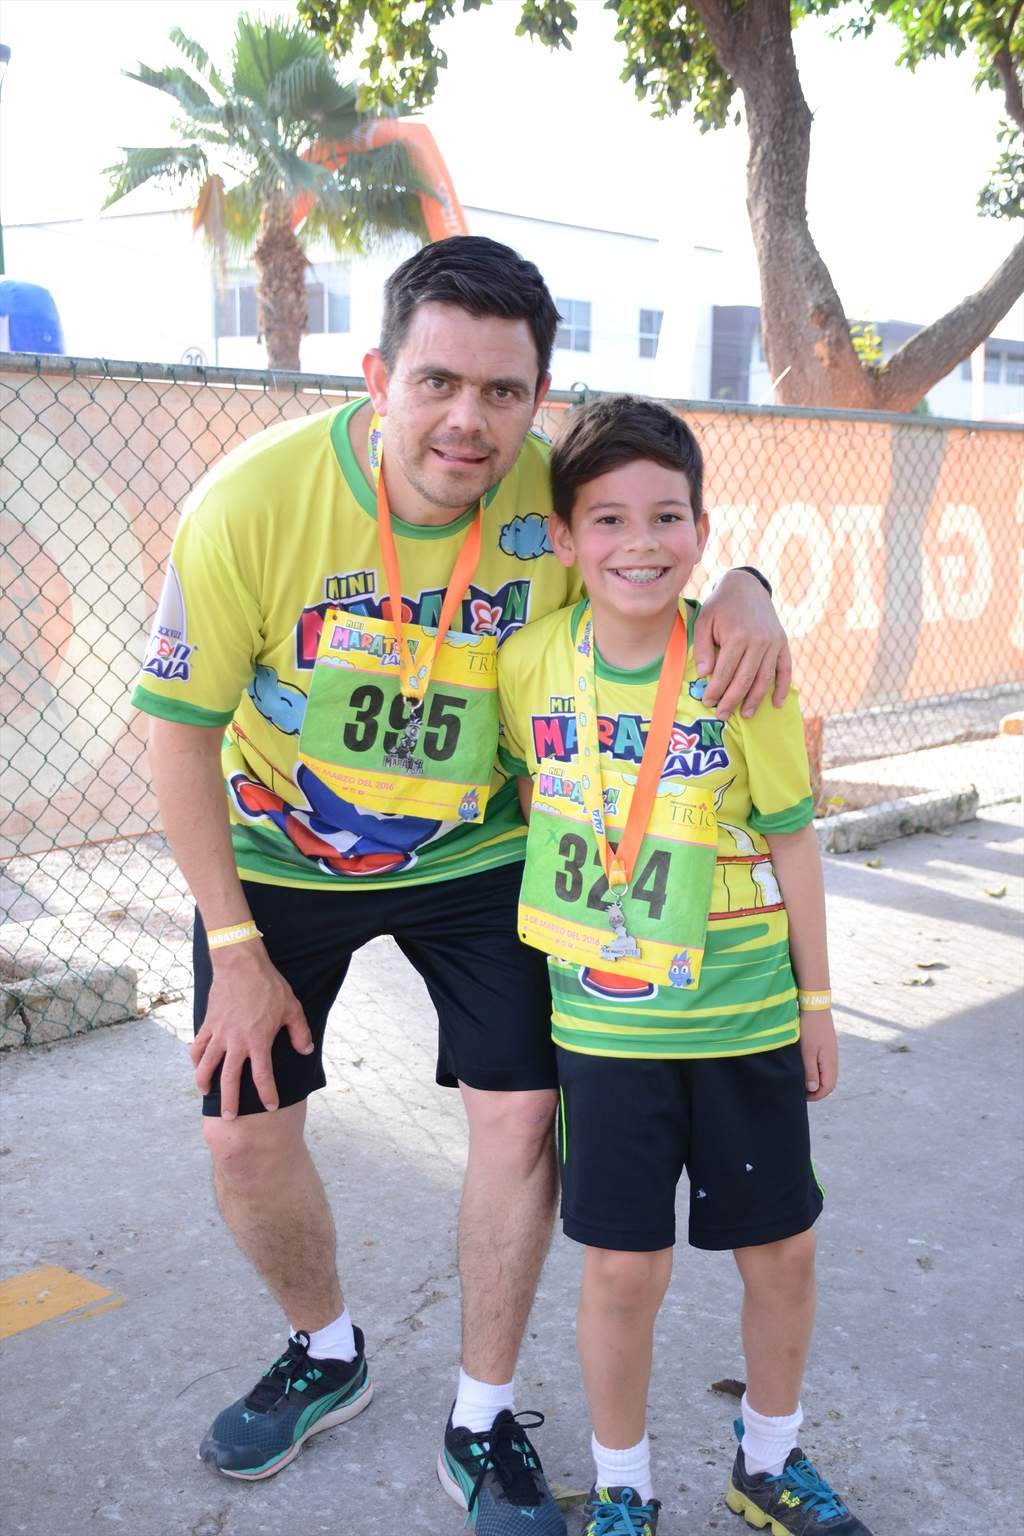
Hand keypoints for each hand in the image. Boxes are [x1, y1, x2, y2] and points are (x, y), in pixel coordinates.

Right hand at [189, 942, 312, 1117]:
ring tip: (206, 1093)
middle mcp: (236, 1042)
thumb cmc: (269, 985)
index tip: (270, 1106)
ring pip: (207, 1065)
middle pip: (229, 1079)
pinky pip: (198, 1046)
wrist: (241, 964)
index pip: (262, 1076)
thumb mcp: (292, 1008)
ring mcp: (219, 1034)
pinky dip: (196, 1058)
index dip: (267, 1094)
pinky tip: (197, 1065)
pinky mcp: (208, 1024)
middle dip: (229, 1100)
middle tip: (229, 1116)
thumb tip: (305, 1051)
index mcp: (258, 1041)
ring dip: (205, 1082)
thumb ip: (299, 1032)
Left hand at [694, 570, 791, 718]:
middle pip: (745, 679)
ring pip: (764, 678)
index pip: (725, 672)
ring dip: (755, 700)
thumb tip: (704, 674)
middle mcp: (759, 641)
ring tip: (745, 715)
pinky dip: (782, 687)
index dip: (716, 691)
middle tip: (722, 715)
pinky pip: (785, 669)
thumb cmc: (720, 606)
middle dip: (732, 700)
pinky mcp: (782, 643)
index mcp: (737, 636)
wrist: (746, 587)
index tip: (708, 703)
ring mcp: (773, 643)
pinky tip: (776, 703)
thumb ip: (702, 647)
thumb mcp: (704, 621)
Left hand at [800, 1009, 837, 1100]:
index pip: (828, 1087)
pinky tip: (805, 1066)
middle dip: (816, 1089)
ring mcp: (830, 1052)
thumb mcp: (807, 1051)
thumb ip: (811, 1071)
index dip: (816, 1095)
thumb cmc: (809, 1028)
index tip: (802, 1096)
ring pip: (826, 1073)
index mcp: (830, 1062)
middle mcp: (833, 1059)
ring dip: (815, 1079)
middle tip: (800, 1090)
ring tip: (801, 1079)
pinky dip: (816, 1070)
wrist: (815, 1005)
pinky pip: (823, 1063)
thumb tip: (813, 1089)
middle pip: (828, 1082)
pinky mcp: (826, 1045)